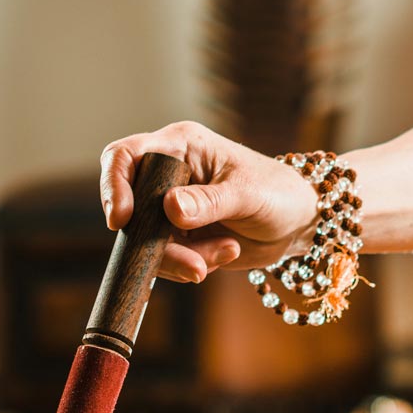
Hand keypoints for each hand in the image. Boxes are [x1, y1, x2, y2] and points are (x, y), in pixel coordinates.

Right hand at [98, 120, 319, 282]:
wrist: (298, 223)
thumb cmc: (279, 193)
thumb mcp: (248, 194)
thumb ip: (210, 202)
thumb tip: (170, 208)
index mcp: (179, 147)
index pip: (125, 156)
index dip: (114, 186)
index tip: (122, 220)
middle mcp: (167, 177)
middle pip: (130, 208)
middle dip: (154, 243)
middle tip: (195, 265)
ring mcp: (169, 210)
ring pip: (146, 241)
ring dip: (179, 259)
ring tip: (225, 253)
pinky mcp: (179, 238)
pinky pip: (166, 259)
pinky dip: (191, 265)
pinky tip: (224, 254)